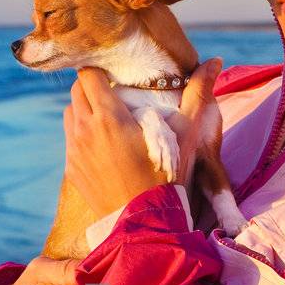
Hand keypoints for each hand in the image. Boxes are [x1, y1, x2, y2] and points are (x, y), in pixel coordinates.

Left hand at [64, 58, 223, 214]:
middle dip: (94, 88)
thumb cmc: (168, 177)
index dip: (102, 71)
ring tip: (109, 122)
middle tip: (116, 97)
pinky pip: (70, 140)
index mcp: (109, 117)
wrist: (145, 224)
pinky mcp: (72, 168)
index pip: (89, 74)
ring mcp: (75, 150)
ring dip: (85, 111)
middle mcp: (85, 130)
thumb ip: (197, 94)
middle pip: (77, 90)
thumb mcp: (185, 135)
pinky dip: (82, 136)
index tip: (118, 78)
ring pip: (71, 113)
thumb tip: (214, 61)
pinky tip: (104, 148)